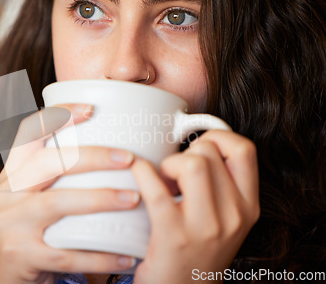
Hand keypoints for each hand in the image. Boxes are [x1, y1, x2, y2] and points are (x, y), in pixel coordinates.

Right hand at [0, 104, 137, 283]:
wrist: (8, 279)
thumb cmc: (35, 231)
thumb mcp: (37, 199)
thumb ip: (62, 179)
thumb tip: (118, 153)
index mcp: (13, 174)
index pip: (28, 133)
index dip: (57, 116)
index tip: (92, 109)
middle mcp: (6, 193)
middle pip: (48, 163)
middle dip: (92, 157)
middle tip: (129, 159)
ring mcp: (10, 224)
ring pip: (57, 203)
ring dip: (100, 199)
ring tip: (134, 199)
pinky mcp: (21, 255)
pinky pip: (66, 254)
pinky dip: (100, 255)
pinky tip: (126, 255)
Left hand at [131, 130, 259, 283]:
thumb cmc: (197, 250)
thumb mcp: (224, 218)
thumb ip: (219, 184)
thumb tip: (191, 141)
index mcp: (247, 206)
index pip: (244, 150)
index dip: (218, 136)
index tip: (199, 145)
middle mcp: (233, 216)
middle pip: (209, 152)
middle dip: (184, 152)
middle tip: (174, 171)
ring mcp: (206, 227)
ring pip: (192, 164)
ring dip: (169, 163)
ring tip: (164, 180)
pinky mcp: (174, 236)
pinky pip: (157, 191)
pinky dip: (142, 173)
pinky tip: (138, 173)